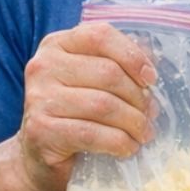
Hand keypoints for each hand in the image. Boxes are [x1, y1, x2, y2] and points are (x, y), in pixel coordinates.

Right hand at [18, 22, 156, 190]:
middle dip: (138, 97)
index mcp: (57, 45)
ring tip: (143, 133)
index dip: (132, 56)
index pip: (100, 36)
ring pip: (103, 105)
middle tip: (150, 115)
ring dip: (133, 122)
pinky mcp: (40, 130)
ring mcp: (38, 98)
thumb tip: (150, 69)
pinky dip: (119, 142)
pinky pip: (92, 133)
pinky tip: (128, 147)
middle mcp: (43, 66)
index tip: (150, 79)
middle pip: (108, 73)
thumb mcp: (92, 82)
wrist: (40, 154)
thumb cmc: (75, 113)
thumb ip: (117, 66)